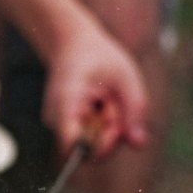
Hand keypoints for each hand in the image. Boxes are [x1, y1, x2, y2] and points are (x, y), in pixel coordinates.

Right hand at [42, 29, 147, 158]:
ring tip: (106, 99)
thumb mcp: (126, 76)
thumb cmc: (98, 57)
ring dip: (109, 127)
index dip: (97, 147)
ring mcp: (56, 124)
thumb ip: (135, 110)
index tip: (116, 129)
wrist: (71, 45)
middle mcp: (55, 116)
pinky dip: (102, 125)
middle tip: (115, 102)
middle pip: (90, 147)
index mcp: (66, 99)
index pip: (70, 142)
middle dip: (113, 132)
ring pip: (93, 144)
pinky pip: (90, 139)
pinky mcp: (62, 128)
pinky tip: (99, 104)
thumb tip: (138, 144)